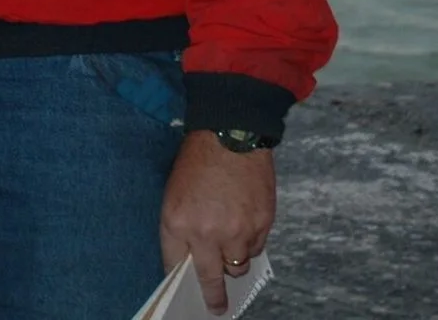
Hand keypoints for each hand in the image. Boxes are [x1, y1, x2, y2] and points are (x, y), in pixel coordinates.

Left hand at [159, 133, 274, 314]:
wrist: (231, 135)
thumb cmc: (197, 161)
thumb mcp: (174, 194)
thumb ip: (183, 228)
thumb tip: (193, 258)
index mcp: (177, 222)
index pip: (175, 264)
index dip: (179, 278)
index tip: (184, 292)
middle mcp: (207, 233)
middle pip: (210, 278)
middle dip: (213, 297)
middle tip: (216, 307)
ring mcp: (237, 231)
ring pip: (238, 267)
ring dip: (234, 264)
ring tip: (230, 254)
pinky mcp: (262, 225)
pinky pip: (256, 250)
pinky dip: (250, 247)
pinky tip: (245, 232)